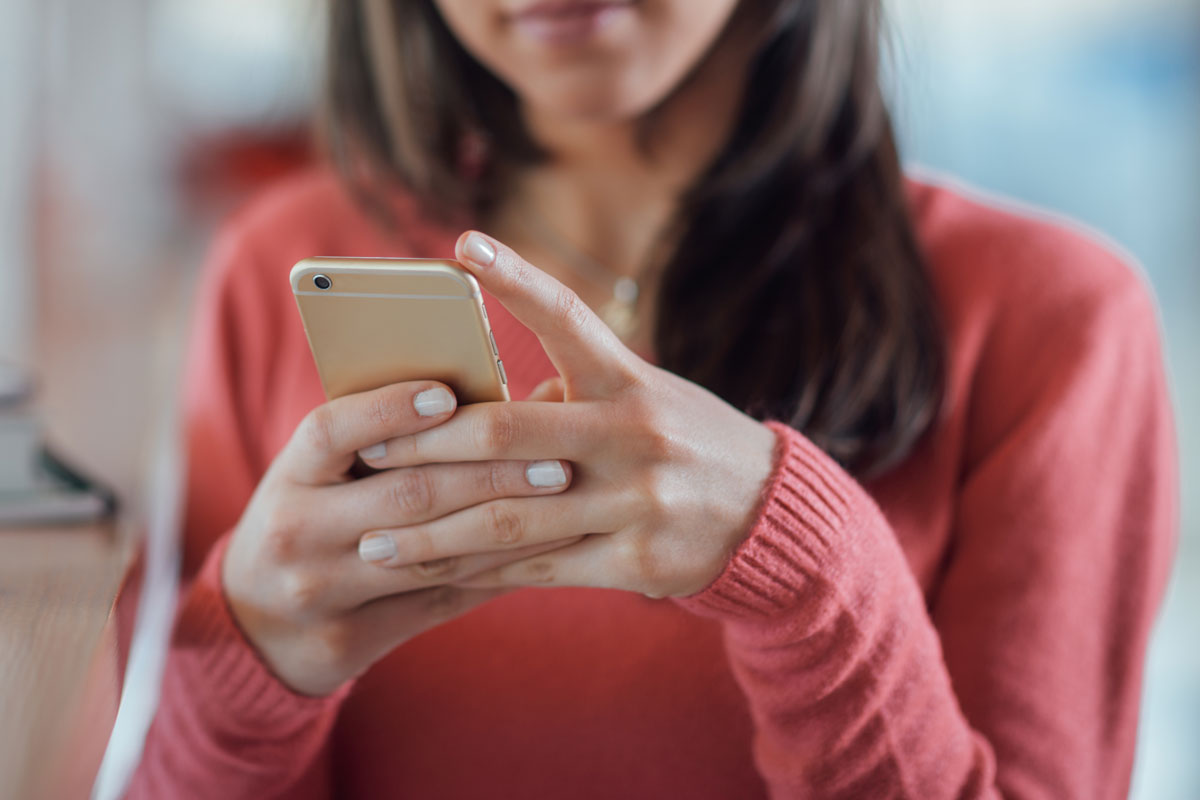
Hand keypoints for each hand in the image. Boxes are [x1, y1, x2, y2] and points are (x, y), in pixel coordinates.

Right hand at [222, 379, 578, 696]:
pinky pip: (438, 603)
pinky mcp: (349, 638)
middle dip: (489, 475)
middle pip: (404, 496)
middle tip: (556, 460)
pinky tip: (546, 552)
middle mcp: (297, 532)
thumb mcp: (325, 474)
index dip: (389, 409)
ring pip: (431, 556)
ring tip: (565, 504)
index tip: (449, 394)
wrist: (254, 624)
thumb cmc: (313, 518)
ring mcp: (320, 591)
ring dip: (509, 527)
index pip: (331, 430)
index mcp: (290, 475)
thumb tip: (505, 387)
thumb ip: (393, 436)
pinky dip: (496, 574)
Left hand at [351, 232, 777, 599]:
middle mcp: (635, 436)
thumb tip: (474, 405)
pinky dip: (477, 573)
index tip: (462, 244)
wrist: (765, 514)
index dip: (515, 279)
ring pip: (511, 518)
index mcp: (632, 382)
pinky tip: (431, 575)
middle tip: (367, 453)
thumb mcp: (640, 399)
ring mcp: (638, 502)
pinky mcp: (636, 561)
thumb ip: (566, 395)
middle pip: (509, 436)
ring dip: (432, 533)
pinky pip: (538, 569)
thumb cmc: (681, 441)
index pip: (569, 317)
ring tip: (371, 540)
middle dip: (427, 447)